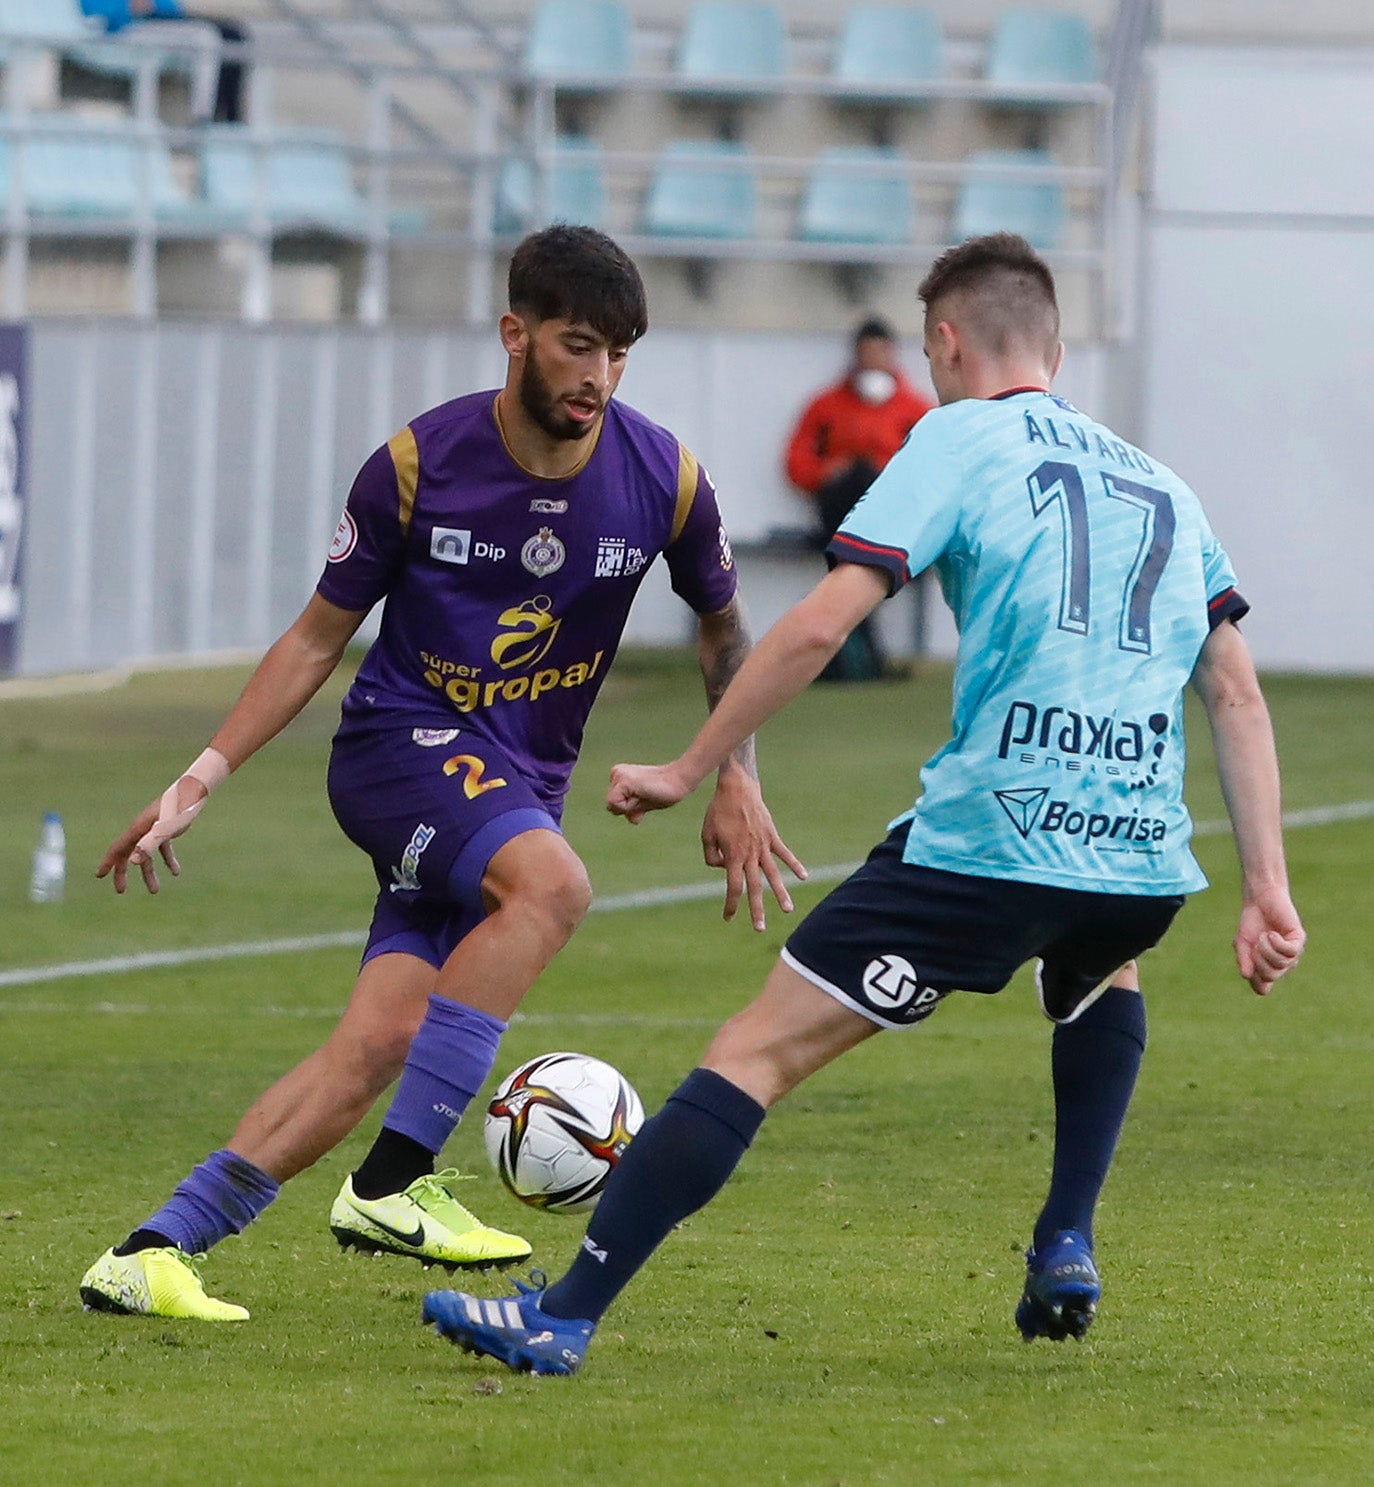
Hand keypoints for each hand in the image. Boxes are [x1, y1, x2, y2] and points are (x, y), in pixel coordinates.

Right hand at [96, 776, 207, 894]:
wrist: (194, 791)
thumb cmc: (179, 809)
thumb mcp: (165, 829)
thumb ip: (149, 844)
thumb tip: (131, 862)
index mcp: (138, 830)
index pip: (118, 849)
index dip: (108, 863)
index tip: (99, 876)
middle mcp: (142, 830)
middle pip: (128, 854)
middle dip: (123, 873)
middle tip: (121, 891)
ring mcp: (154, 830)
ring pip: (147, 855)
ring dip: (149, 873)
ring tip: (155, 891)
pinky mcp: (166, 830)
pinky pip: (163, 849)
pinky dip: (167, 860)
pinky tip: (175, 872)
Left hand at [606, 760, 693, 823]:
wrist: (678, 782)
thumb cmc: (664, 792)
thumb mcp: (644, 804)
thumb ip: (633, 811)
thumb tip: (633, 820)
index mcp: (619, 777)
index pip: (613, 805)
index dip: (629, 808)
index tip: (645, 796)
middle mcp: (616, 773)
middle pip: (610, 806)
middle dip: (628, 808)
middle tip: (646, 795)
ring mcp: (619, 775)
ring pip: (611, 806)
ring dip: (630, 807)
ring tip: (645, 793)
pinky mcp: (623, 781)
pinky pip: (615, 804)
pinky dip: (628, 806)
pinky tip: (642, 793)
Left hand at [699, 769, 806, 931]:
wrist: (736, 788)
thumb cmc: (717, 811)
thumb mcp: (706, 835)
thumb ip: (712, 856)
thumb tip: (724, 868)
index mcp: (732, 856)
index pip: (733, 886)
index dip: (731, 904)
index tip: (729, 917)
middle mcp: (749, 854)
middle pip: (754, 887)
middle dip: (757, 909)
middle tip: (759, 929)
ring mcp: (763, 845)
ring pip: (773, 875)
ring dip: (780, 894)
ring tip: (788, 911)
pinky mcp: (772, 836)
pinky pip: (785, 853)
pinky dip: (795, 865)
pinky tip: (804, 877)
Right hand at [1234, 884, 1304, 994]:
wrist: (1260, 900)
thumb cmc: (1252, 922)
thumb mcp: (1242, 943)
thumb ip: (1243, 959)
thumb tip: (1246, 975)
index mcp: (1266, 967)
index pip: (1262, 988)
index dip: (1253, 980)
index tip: (1248, 964)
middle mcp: (1282, 963)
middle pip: (1270, 976)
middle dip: (1258, 961)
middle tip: (1254, 945)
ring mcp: (1292, 953)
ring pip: (1281, 964)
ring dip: (1266, 949)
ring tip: (1263, 935)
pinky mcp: (1298, 939)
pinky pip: (1290, 952)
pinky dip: (1276, 942)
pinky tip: (1272, 933)